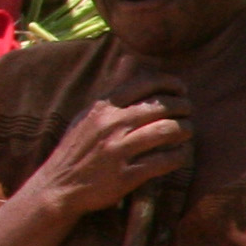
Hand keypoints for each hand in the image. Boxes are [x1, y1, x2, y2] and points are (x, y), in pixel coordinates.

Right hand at [24, 73, 189, 219]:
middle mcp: (111, 125)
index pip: (145, 83)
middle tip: (187, 112)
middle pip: (162, 106)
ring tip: (186, 132)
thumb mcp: (88, 115)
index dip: (171, 83)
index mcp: (102, 107)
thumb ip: (113, 89)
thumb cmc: (76, 148)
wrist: (58, 186)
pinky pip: (165, 161)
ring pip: (167, 131)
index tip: (181, 90)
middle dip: (183, 107)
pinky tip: (179, 154)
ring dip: (185, 130)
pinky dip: (179, 156)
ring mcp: (118, 150)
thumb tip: (129, 58)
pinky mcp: (127, 175)